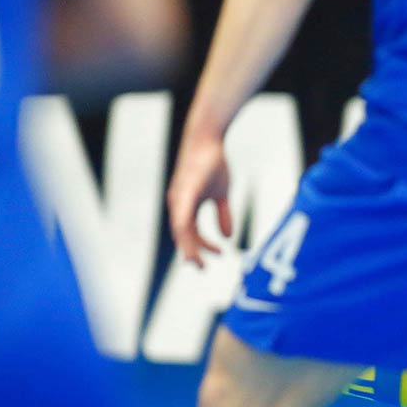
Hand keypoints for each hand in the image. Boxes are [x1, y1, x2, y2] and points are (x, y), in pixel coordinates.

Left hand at [167, 132, 231, 267]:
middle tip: (201, 268)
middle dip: (190, 253)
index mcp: (186, 206)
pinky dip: (184, 226)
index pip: (190, 233)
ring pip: (180, 228)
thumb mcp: (221, 193)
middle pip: (182, 235)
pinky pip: (183, 212)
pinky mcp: (185, 189)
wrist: (207, 138)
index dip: (199, 248)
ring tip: (196, 259)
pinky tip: (188, 236)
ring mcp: (179, 196)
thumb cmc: (213, 163)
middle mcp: (178, 203)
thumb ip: (223, 215)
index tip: (214, 258)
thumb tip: (227, 237)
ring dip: (187, 245)